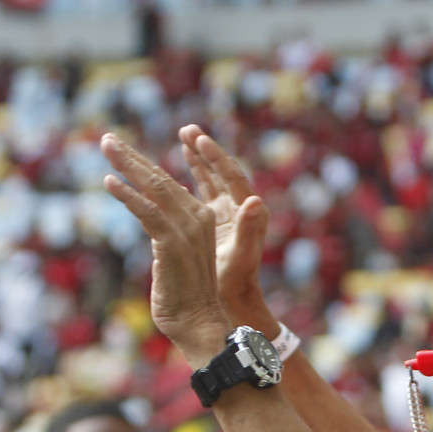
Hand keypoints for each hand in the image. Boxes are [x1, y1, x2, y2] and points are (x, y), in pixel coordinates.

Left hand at [99, 133, 231, 360]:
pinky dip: (127, 195)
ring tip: (106, 147)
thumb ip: (167, 231)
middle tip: (107, 139)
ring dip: (127, 165)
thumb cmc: (184, 296)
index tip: (121, 151)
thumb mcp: (174, 255)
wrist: (198, 323)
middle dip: (131, 157)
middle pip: (159, 179)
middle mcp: (196, 218)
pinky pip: (146, 211)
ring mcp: (185, 229)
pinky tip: (110, 181)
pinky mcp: (171, 242)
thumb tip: (153, 214)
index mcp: (200, 218)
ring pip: (153, 188)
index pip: (167, 184)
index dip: (142, 166)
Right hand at [181, 125, 272, 326]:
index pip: (231, 175)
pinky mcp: (214, 223)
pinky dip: (191, 179)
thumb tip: (256, 200)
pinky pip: (202, 194)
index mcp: (245, 212)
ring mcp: (226, 214)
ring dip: (197, 160)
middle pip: (219, 172)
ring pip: (210, 180)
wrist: (234, 301)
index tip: (198, 138)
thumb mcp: (241, 257)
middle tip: (187, 130)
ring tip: (183, 139)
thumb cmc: (235, 283)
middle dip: (203, 150)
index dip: (214, 156)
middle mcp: (238, 208)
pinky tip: (175, 170)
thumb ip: (248, 228)